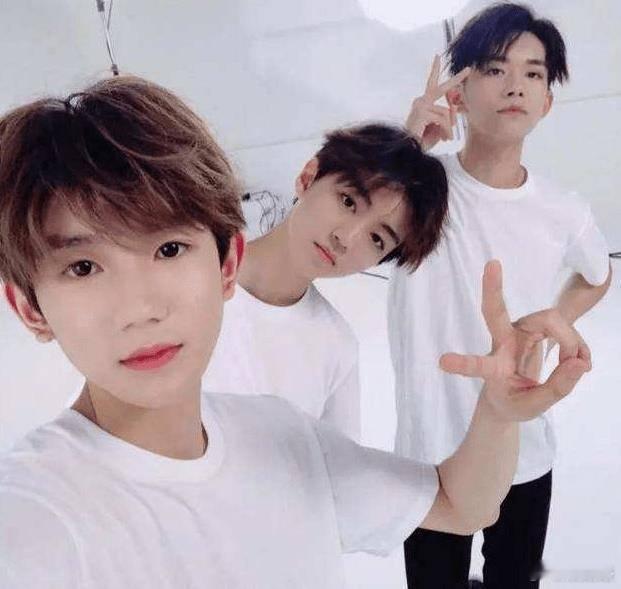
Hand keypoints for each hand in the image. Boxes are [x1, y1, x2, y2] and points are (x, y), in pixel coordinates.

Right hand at [405, 55, 469, 150]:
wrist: (409, 151)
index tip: (437, 57)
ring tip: (447, 138)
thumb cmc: (421, 142)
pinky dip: (447, 130)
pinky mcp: (422, 112)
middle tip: (468, 70)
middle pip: (441, 88)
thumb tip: (454, 108)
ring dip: (449, 127)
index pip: (431, 85)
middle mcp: (420, 101)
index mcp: (423, 103)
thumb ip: (446, 118)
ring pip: (446, 112)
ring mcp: (420, 105)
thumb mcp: (438, 128)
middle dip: (456, 79)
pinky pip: (443, 119)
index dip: (435, 70)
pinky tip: (444, 138)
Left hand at [440, 261, 590, 421]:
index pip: (479, 365)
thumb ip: (557, 388)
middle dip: (492, 288)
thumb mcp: (533, 406)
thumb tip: (580, 363)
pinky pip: (561, 325)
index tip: (442, 361)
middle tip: (491, 264)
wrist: (511, 397)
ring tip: (577, 366)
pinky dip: (576, 343)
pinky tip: (581, 361)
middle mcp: (503, 343)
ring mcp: (519, 332)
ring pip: (550, 320)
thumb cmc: (513, 401)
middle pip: (496, 312)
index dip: (463, 363)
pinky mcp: (534, 328)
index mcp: (495, 368)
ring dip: (571, 341)